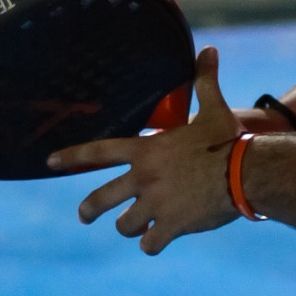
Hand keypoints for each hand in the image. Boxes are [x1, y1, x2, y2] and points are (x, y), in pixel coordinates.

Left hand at [48, 47, 244, 254]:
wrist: (246, 172)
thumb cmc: (230, 139)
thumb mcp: (215, 109)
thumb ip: (205, 81)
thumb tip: (209, 49)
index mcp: (146, 151)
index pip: (98, 152)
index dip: (70, 157)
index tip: (49, 162)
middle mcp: (143, 178)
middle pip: (100, 199)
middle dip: (88, 210)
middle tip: (84, 216)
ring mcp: (155, 203)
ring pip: (124, 225)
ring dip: (130, 228)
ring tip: (138, 229)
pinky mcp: (171, 225)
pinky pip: (150, 244)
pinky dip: (152, 245)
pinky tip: (158, 243)